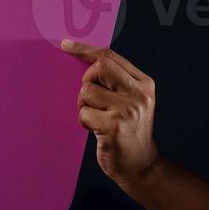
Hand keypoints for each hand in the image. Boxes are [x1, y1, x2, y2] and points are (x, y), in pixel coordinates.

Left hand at [64, 39, 159, 188]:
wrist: (141, 165)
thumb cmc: (127, 131)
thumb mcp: (130, 102)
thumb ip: (114, 82)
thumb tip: (83, 60)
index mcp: (144, 84)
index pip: (110, 57)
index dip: (85, 49)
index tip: (64, 44)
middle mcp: (140, 94)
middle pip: (99, 68)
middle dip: (87, 82)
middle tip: (93, 101)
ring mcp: (128, 110)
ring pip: (86, 92)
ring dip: (84, 107)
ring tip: (99, 121)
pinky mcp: (114, 126)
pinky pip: (83, 113)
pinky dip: (84, 123)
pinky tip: (98, 132)